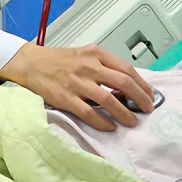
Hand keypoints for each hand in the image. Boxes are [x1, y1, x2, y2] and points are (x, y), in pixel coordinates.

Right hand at [0, 43, 154, 130]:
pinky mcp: (66, 98)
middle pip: (123, 83)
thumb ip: (103, 66)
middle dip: (140, 98)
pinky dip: (102, 122)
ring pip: (109, 100)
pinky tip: (110, 127)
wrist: (31, 63)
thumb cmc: (58, 60)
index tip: (149, 95)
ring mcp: (77, 83)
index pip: (127, 69)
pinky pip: (89, 113)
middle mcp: (89, 66)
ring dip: (124, 113)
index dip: (142, 84)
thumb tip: (125, 86)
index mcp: (96, 54)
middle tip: (147, 109)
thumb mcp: (84, 54)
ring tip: (132, 122)